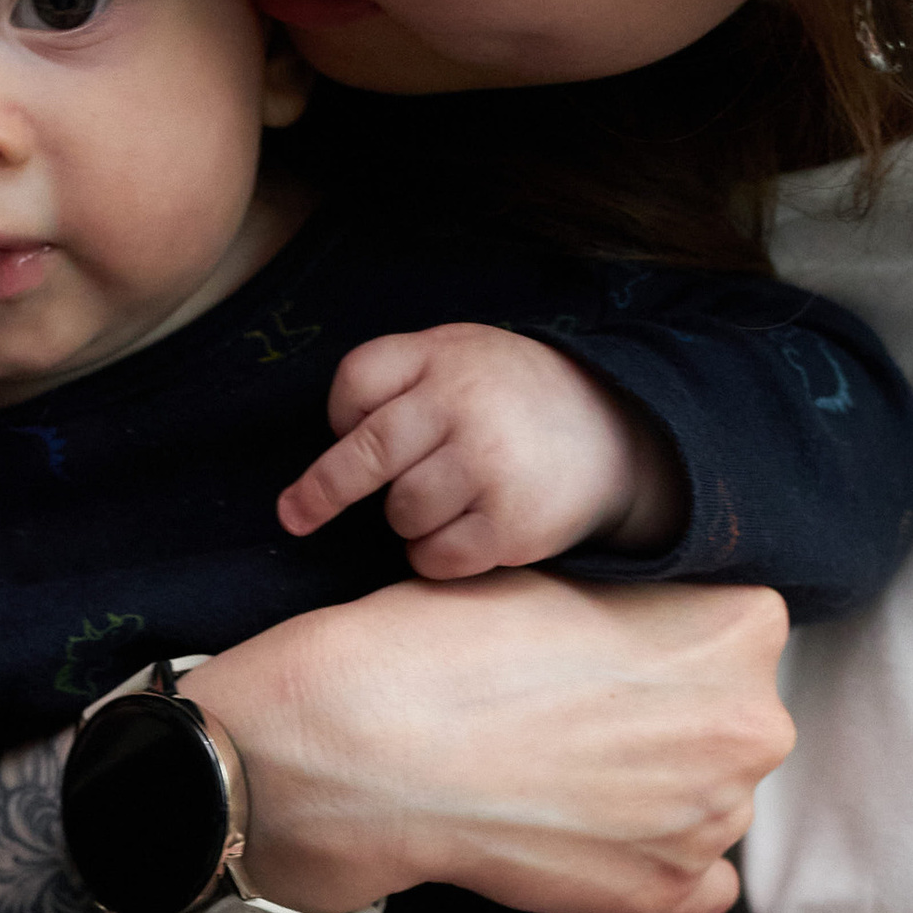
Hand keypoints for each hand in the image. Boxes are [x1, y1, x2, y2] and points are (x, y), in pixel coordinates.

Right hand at [187, 569, 793, 912]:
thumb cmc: (449, 644)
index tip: (608, 660)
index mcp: (744, 628)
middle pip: (734, 722)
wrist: (368, 746)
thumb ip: (647, 611)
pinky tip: (583, 840)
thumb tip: (657, 641)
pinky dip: (655, 869)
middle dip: (673, 724)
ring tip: (559, 780)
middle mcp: (756, 725)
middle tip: (578, 722)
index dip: (667, 648)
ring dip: (657, 796)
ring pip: (712, 803)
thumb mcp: (565, 580)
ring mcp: (717, 818)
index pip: (739, 636)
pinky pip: (701, 884)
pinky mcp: (668, 892)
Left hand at [279, 324, 683, 575]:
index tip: (341, 435)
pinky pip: (433, 558)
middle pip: (363, 455)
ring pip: (399, 514)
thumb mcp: (463, 354)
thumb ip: (401, 377)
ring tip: (453, 498)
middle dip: (322, 492)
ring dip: (410, 519)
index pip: (356, 382)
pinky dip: (436, 554)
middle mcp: (464, 405)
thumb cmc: (515, 399)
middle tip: (295, 516)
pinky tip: (467, 531)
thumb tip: (329, 442)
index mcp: (447, 355)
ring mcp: (488, 466)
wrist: (617, 432)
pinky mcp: (509, 525)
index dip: (340, 417)